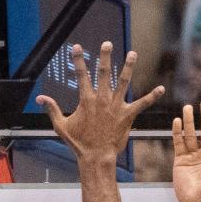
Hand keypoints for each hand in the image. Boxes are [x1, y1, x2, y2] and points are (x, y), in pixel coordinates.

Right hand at [37, 42, 162, 161]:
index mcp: (87, 100)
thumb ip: (52, 109)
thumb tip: (39, 98)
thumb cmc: (79, 143)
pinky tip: (161, 89)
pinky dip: (152, 96)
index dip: (78, 60)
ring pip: (123, 82)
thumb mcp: (61, 126)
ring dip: (128, 67)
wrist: (96, 157)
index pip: (81, 75)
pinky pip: (141, 104)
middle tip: (107, 43)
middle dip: (105, 57)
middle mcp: (102, 100)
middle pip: (104, 73)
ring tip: (133, 53)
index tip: (76, 47)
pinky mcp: (127, 116)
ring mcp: (116, 107)